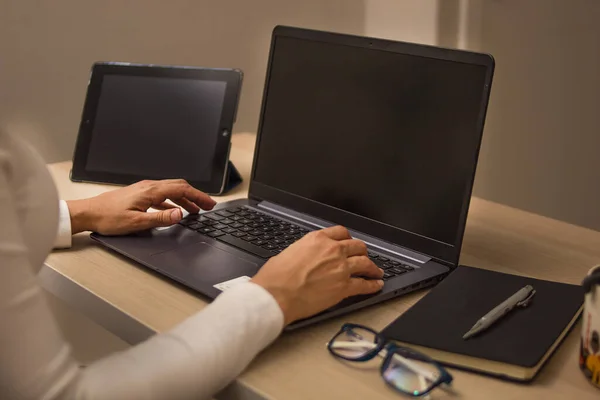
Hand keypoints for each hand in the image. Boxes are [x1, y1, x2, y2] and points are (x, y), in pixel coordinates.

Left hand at [66, 179, 215, 234]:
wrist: (88, 213)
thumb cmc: (108, 218)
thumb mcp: (137, 222)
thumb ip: (161, 218)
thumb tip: (180, 214)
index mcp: (150, 191)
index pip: (181, 189)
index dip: (198, 196)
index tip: (209, 203)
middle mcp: (148, 186)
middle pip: (179, 186)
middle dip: (196, 195)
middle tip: (207, 205)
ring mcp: (143, 189)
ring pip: (171, 190)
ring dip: (185, 199)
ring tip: (195, 210)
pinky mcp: (139, 194)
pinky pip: (162, 195)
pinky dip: (173, 201)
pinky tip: (175, 211)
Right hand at [251, 226, 383, 324]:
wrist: (277, 294)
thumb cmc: (276, 276)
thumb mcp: (289, 252)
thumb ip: (303, 251)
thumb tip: (304, 257)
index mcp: (317, 239)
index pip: (340, 232)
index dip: (348, 238)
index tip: (349, 242)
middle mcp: (332, 250)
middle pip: (357, 246)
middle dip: (362, 251)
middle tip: (364, 256)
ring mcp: (341, 268)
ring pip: (365, 263)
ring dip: (372, 267)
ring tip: (376, 271)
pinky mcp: (344, 287)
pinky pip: (364, 284)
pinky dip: (373, 285)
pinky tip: (376, 285)